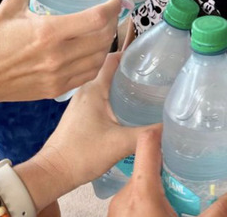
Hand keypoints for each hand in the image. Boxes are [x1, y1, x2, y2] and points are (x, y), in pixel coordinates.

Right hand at [0, 0, 122, 102]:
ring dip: (107, 41)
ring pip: (100, 57)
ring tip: (104, 29)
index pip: (96, 18)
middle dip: (113, 21)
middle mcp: (58, 56)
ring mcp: (59, 76)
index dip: (113, 5)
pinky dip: (96, 60)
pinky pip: (88, 74)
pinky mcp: (57, 89)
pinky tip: (93, 50)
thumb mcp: (10, 7)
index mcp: (48, 32)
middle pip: (104, 37)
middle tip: (112, 11)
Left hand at [19, 53, 158, 209]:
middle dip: (133, 70)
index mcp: (94, 89)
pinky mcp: (82, 114)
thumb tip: (173, 127)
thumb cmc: (82, 154)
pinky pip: (103, 97)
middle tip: (156, 74)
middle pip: (112, 71)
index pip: (113, 59)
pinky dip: (117, 97)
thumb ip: (148, 134)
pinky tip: (131, 109)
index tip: (151, 57)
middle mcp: (86, 91)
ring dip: (125, 85)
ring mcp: (82, 103)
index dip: (132, 54)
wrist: (53, 172)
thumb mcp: (120, 143)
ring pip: (107, 85)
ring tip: (148, 90)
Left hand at [109, 128, 226, 216]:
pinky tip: (163, 211)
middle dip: (166, 165)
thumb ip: (221, 211)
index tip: (176, 128)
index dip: (161, 131)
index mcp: (142, 192)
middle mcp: (123, 197)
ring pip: (137, 185)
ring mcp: (115, 211)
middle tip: (187, 165)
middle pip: (145, 166)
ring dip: (157, 185)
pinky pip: (131, 202)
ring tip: (178, 190)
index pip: (146, 144)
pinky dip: (147, 201)